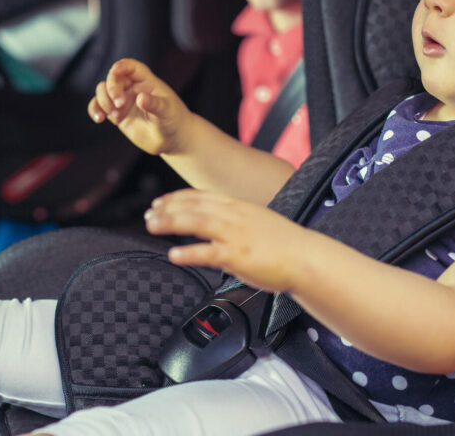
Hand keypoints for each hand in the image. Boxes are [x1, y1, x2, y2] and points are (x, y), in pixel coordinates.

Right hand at [88, 58, 190, 154]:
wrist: (171, 138)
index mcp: (146, 81)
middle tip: (119, 104)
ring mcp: (123, 100)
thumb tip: (140, 98)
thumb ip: (154, 104)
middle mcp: (132, 88)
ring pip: (103, 91)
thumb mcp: (167, 111)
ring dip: (103, 101)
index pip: (131, 67)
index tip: (114, 71)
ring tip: (116, 117)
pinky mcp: (116, 114)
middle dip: (112, 89)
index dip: (122, 66)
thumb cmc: (173, 120)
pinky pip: (99, 107)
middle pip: (113, 78)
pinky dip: (95, 110)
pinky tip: (99, 119)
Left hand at [144, 189, 311, 292]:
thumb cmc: (285, 244)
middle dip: (167, 208)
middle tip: (148, 214)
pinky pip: (207, 252)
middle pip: (193, 206)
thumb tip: (218, 225)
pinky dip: (188, 252)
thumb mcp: (258, 221)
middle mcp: (234, 216)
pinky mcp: (237, 255)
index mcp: (238, 206)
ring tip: (152, 226)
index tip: (159, 202)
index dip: (177, 198)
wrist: (306, 257)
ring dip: (170, 222)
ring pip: (196, 222)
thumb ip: (236, 220)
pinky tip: (173, 255)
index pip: (201, 196)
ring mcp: (235, 235)